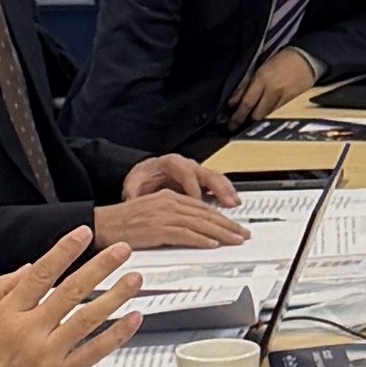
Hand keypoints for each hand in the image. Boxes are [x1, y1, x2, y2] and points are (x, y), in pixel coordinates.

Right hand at [0, 232, 141, 366]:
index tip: (83, 235)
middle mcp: (31, 330)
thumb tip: (29, 268)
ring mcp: (50, 352)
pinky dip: (116, 334)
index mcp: (8, 313)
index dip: (64, 251)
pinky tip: (132, 319)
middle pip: (72, 291)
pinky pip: (95, 350)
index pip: (41, 274)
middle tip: (122, 251)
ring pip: (88, 318)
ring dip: (115, 296)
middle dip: (100, 267)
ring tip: (134, 280)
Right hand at [93, 190, 249, 250]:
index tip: (234, 226)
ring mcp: (164, 215)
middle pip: (205, 214)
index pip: (202, 207)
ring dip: (221, 233)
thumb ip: (172, 218)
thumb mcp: (152, 214)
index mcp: (168, 197)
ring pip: (199, 223)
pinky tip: (212, 244)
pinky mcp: (158, 229)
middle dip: (228, 225)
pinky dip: (200, 239)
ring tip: (235, 241)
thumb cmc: (124, 223)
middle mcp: (169, 203)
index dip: (221, 217)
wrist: (103, 225)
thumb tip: (192, 230)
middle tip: (243, 234)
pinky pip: (184, 234)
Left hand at [124, 150, 243, 207]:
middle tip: (227, 202)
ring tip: (234, 203)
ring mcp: (196, 172)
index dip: (193, 189)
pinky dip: (226, 193)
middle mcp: (187, 165)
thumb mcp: (133, 184)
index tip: (197, 203)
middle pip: (206, 174)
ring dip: (227, 191)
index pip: (185, 174)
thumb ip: (133, 192)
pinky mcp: (202, 181)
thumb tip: (131, 201)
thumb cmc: (142, 179)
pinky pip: (218, 184)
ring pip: (216, 178)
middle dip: (218, 189)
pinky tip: (233, 203)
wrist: (145, 175)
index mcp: (171, 163)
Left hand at [227, 49, 319, 123]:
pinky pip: (275, 112)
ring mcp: (282, 98)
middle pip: (256, 113)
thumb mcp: (261, 68)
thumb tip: (235, 99)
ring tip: (246, 123)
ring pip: (265, 115)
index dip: (237, 114)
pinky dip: (266, 115)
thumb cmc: (282, 60)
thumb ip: (247, 84)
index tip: (230, 122)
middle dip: (244, 121)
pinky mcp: (290, 102)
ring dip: (255, 119)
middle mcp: (272, 91)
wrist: (306, 59)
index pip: (247, 102)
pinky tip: (261, 115)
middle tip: (235, 126)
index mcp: (262, 79)